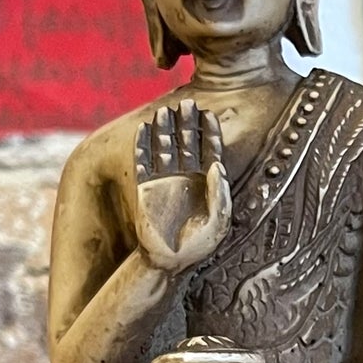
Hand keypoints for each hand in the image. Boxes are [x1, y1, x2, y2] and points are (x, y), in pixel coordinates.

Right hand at [134, 101, 231, 273]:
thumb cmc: (198, 245)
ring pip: (164, 148)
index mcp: (206, 185)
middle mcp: (186, 179)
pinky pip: (142, 160)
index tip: (210, 114)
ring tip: (164, 110)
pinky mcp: (145, 186)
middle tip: (187, 102)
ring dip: (164, 129)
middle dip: (187, 124)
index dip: (210, 133)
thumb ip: (220, 194)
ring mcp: (165, 180)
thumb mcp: (218, 222)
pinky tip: (143, 127)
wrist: (168, 259)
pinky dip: (142, 144)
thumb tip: (218, 165)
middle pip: (187, 144)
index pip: (210, 152)